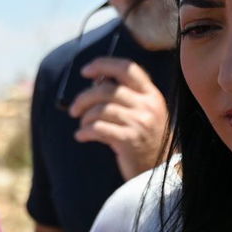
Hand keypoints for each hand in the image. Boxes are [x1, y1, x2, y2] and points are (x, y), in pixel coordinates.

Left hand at [67, 57, 168, 180]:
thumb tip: (95, 81)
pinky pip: (99, 129)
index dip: (104, 64)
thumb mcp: (142, 111)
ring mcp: (140, 123)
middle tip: (74, 109)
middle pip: (107, 90)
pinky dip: (85, 131)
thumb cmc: (143, 137)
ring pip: (101, 110)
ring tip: (82, 126)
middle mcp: (147, 105)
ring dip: (85, 118)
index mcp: (151, 93)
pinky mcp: (129, 140)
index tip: (85, 71)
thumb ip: (125, 95)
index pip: (127, 68)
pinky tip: (81, 136)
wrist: (157, 167)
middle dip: (84, 98)